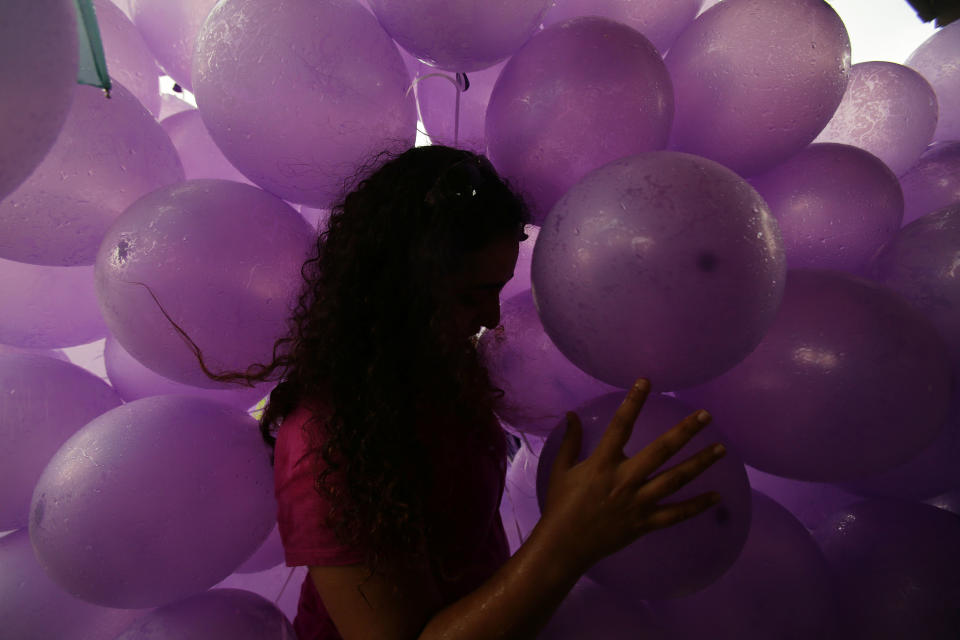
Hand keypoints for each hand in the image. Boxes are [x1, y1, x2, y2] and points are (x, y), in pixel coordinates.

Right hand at [540, 378, 725, 571]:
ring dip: (700, 463)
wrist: (564, 545)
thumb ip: (570, 441)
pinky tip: (717, 497)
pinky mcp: (645, 523)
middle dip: (685, 431)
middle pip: (661, 451)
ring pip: (675, 480)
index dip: (633, 402)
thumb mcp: (560, 470)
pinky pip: (676, 514)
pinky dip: (697, 506)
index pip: (620, 426)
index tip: (646, 382)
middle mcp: (625, 480)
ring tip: (721, 449)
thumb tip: (572, 415)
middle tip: (706, 416)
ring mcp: (638, 503)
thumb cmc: (560, 505)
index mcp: (602, 464)